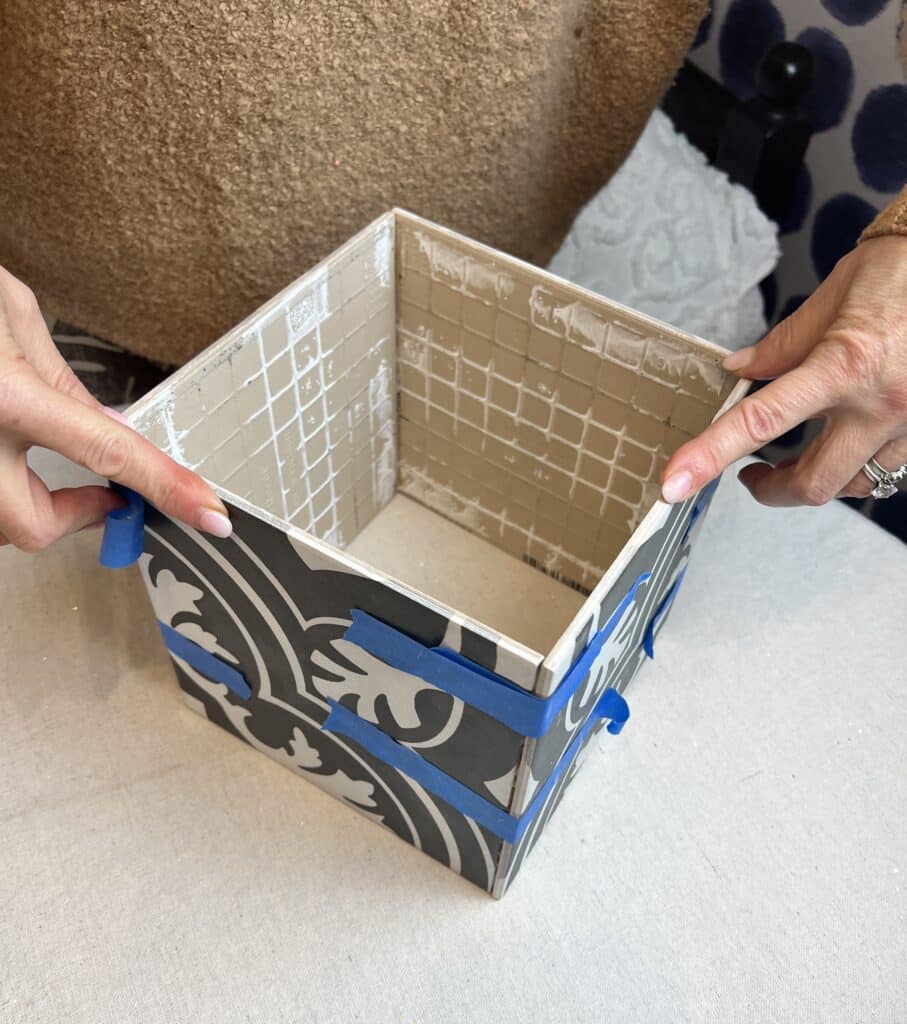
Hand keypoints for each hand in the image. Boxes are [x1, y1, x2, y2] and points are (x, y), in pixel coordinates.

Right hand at [0, 265, 231, 550]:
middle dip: (73, 516)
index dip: (167, 487)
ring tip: (40, 463)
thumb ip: (64, 381)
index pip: (108, 452)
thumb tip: (111, 431)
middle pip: (33, 526)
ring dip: (27, 502)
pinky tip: (4, 446)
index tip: (210, 516)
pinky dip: (0, 488)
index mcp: (0, 394)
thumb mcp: (12, 315)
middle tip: (103, 497)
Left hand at [661, 235, 906, 506]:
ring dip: (819, 477)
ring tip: (796, 456)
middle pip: (815, 483)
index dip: (710, 456)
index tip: (675, 482)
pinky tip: (844, 440)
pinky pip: (887, 466)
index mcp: (843, 366)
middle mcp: (880, 404)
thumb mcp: (829, 300)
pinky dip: (857, 462)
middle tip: (751, 477)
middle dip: (773, 491)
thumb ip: (780, 347)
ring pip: (856, 482)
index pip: (760, 423)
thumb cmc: (900, 271)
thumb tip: (740, 371)